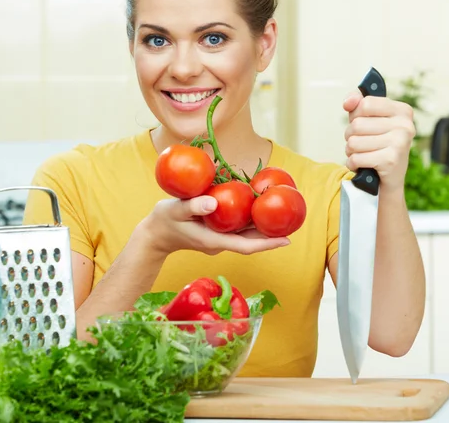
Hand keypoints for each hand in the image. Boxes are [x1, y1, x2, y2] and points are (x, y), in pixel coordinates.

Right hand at [139, 195, 290, 256]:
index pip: (246, 246)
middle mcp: (220, 242)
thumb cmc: (163, 221)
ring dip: (263, 228)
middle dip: (272, 235)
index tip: (286, 240)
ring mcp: (218, 238)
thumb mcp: (174, 210)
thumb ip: (192, 206)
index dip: (267, 244)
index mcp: (213, 241)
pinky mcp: (216, 232)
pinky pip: (238, 228)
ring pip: (246, 235)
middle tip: (294, 224)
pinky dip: (250, 221)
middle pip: (251, 241)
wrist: (154, 234)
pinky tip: (259, 208)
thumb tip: (215, 202)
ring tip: (283, 216)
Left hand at [343, 90, 415, 191]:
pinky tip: (362, 165)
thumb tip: (348, 102)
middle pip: (357, 124)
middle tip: (362, 144)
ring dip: (351, 151)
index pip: (365, 103)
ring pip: (353, 142)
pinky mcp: (391, 160)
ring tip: (362, 154)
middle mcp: (405, 125)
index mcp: (402, 111)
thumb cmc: (377, 145)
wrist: (388, 179)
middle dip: (351, 136)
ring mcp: (399, 143)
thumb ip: (357, 103)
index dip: (355, 115)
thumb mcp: (369, 119)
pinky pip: (356, 158)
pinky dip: (352, 164)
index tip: (362, 123)